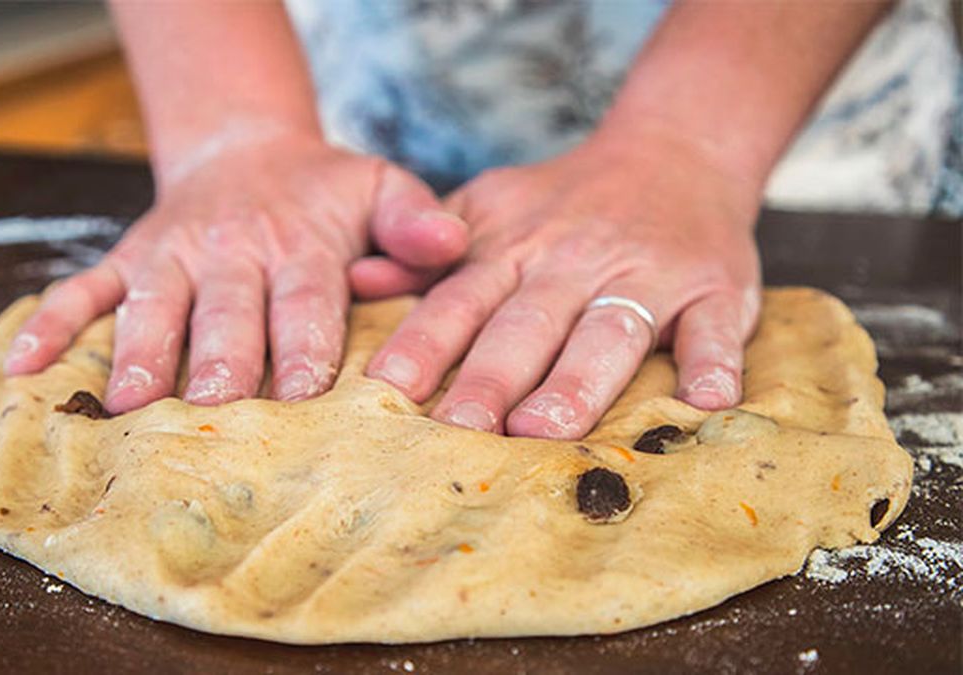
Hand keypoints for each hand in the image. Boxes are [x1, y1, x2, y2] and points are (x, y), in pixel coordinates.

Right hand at [4, 128, 467, 413]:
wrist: (245, 150)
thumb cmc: (323, 190)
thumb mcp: (379, 186)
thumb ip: (415, 219)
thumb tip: (451, 245)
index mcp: (296, 242)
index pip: (303, 298)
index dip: (303, 344)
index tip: (304, 393)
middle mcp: (229, 250)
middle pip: (226, 313)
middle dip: (221, 364)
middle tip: (216, 413)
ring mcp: (169, 255)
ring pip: (151, 307)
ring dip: (138, 355)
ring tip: (128, 406)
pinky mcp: (126, 258)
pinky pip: (81, 288)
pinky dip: (52, 325)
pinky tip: (26, 369)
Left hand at [367, 127, 762, 437]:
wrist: (675, 150)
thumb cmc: (564, 201)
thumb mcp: (485, 207)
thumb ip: (424, 253)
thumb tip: (356, 280)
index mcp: (512, 248)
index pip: (459, 301)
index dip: (425, 345)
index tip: (389, 393)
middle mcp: (572, 261)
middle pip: (527, 325)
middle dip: (490, 378)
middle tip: (459, 432)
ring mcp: (646, 274)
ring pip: (609, 331)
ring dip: (578, 382)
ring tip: (547, 431)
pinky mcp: (714, 287)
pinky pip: (715, 327)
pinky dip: (713, 363)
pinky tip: (705, 403)